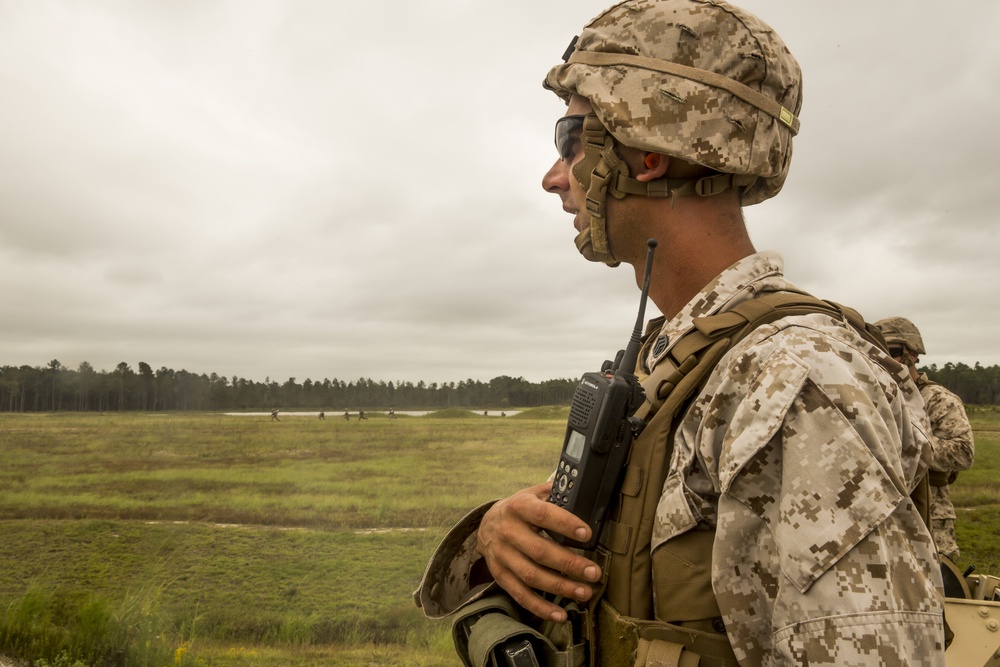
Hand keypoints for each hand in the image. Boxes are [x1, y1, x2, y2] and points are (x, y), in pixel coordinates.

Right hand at [477, 481, 602, 621]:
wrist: (486, 524)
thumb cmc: (520, 509)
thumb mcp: (533, 494)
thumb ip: (555, 494)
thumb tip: (585, 496)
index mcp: (519, 507)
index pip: (542, 514)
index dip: (565, 524)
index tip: (587, 534)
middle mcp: (508, 531)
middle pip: (539, 551)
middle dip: (569, 563)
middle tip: (594, 572)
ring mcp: (502, 555)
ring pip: (531, 576)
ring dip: (560, 587)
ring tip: (584, 592)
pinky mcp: (500, 575)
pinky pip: (520, 595)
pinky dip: (541, 607)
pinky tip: (561, 614)